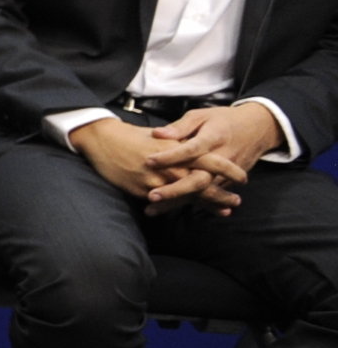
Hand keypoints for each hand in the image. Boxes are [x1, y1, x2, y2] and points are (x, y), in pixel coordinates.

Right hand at [70, 116, 244, 216]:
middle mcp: (171, 165)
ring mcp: (157, 180)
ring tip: (224, 210)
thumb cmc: (134, 136)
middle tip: (236, 202)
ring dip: (208, 205)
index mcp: (178, 148)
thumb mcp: (161, 135)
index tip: (243, 178)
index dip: (229, 170)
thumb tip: (199, 153)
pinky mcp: (144, 191)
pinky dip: (181, 208)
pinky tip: (192, 211)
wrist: (103, 140)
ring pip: (188, 196)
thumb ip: (181, 146)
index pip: (211, 161)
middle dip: (222, 195)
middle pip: (204, 183)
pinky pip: (167, 203)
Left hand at [141, 103, 276, 213]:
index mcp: (213, 138)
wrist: (258, 130)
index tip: (148, 161)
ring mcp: (227, 174)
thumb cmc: (223, 120)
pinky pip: (209, 197)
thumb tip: (157, 133)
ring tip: (153, 209)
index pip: (191, 150)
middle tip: (151, 195)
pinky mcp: (228, 182)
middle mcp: (221, 159)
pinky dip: (188, 205)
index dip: (170, 156)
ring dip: (179, 202)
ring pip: (202, 193)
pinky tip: (169, 210)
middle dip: (175, 189)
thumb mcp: (202, 116)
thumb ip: (181, 126)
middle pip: (200, 179)